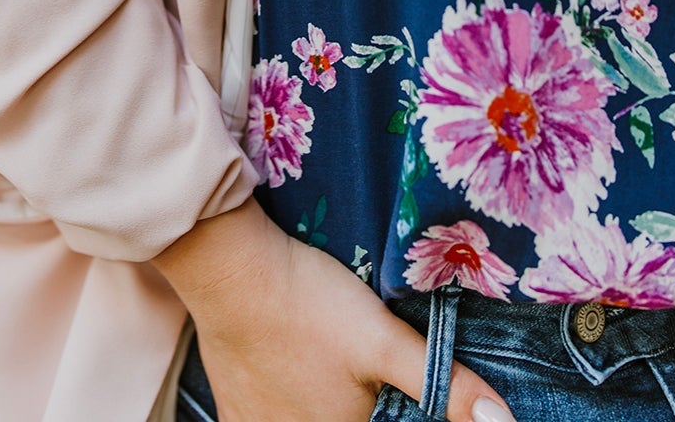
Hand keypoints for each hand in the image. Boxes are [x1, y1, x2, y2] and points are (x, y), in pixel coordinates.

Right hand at [153, 199, 516, 421]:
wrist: (231, 269)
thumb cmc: (309, 304)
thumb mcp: (384, 340)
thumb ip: (443, 382)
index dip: (395, 406)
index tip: (385, 377)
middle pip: (347, 417)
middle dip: (361, 401)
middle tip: (357, 364)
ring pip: (306, 418)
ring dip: (321, 401)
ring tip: (329, 364)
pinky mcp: (232, 409)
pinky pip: (265, 419)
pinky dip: (284, 404)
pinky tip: (293, 377)